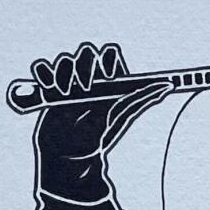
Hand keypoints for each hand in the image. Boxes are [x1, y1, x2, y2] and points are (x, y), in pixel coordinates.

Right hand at [30, 41, 171, 163]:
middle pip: (86, 53)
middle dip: (85, 66)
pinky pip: (42, 68)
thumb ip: (142, 98)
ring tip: (64, 94)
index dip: (108, 60)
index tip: (108, 76)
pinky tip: (49, 89)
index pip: (109, 54)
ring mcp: (67, 80)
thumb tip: (167, 85)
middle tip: (84, 87)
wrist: (72, 156)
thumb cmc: (99, 136)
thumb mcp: (121, 115)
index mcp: (107, 80)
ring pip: (64, 59)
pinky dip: (43, 74)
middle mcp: (88, 76)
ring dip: (64, 72)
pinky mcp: (48, 87)